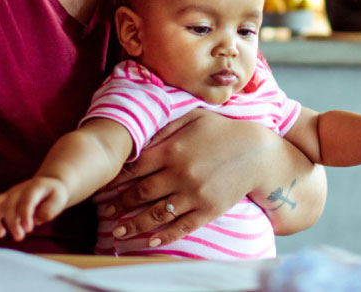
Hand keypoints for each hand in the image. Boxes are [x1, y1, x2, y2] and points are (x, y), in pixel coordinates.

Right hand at [0, 177, 70, 241]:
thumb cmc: (54, 195)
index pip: (28, 199)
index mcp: (36, 186)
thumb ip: (50, 210)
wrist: (49, 185)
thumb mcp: (59, 200)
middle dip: (12, 222)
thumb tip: (38, 219)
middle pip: (11, 203)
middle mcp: (20, 189)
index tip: (28, 229)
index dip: (26, 214)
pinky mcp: (5, 200)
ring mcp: (11, 193)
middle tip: (19, 237)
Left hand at [99, 109, 268, 246]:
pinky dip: (164, 236)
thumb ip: (164, 128)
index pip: (134, 168)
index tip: (103, 186)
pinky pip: (182, 226)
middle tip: (105, 211)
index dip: (115, 179)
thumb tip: (139, 141)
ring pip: (156, 214)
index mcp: (172, 149)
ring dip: (134, 225)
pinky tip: (150, 241)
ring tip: (118, 233)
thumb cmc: (222, 131)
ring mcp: (194, 194)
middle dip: (119, 204)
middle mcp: (180, 173)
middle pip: (140, 193)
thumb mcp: (193, 118)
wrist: (257, 152)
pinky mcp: (208, 210)